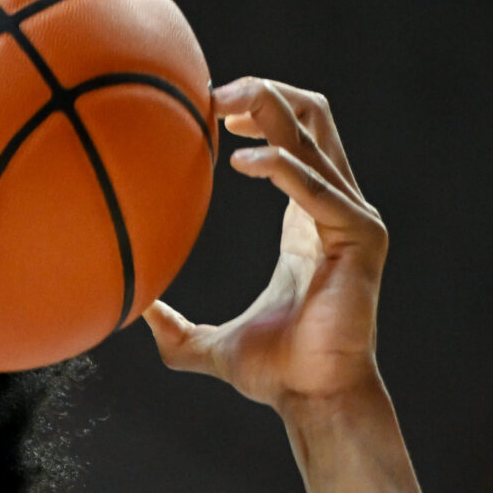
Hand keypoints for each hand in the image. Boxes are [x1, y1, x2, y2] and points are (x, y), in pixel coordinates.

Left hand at [143, 79, 387, 411]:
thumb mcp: (209, 344)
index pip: (296, 139)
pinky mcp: (360, 236)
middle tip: (213, 92)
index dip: (259, 112)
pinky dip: (279, 166)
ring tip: (221, 103)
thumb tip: (133, 315)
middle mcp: (338, 208)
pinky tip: (239, 162)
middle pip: (312, 118)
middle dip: (265, 93)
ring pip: (316, 136)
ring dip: (270, 109)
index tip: (212, 107)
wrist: (315, 400)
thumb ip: (174, 328)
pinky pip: (316, 184)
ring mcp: (353, 218)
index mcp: (310, 220)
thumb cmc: (277, 374)